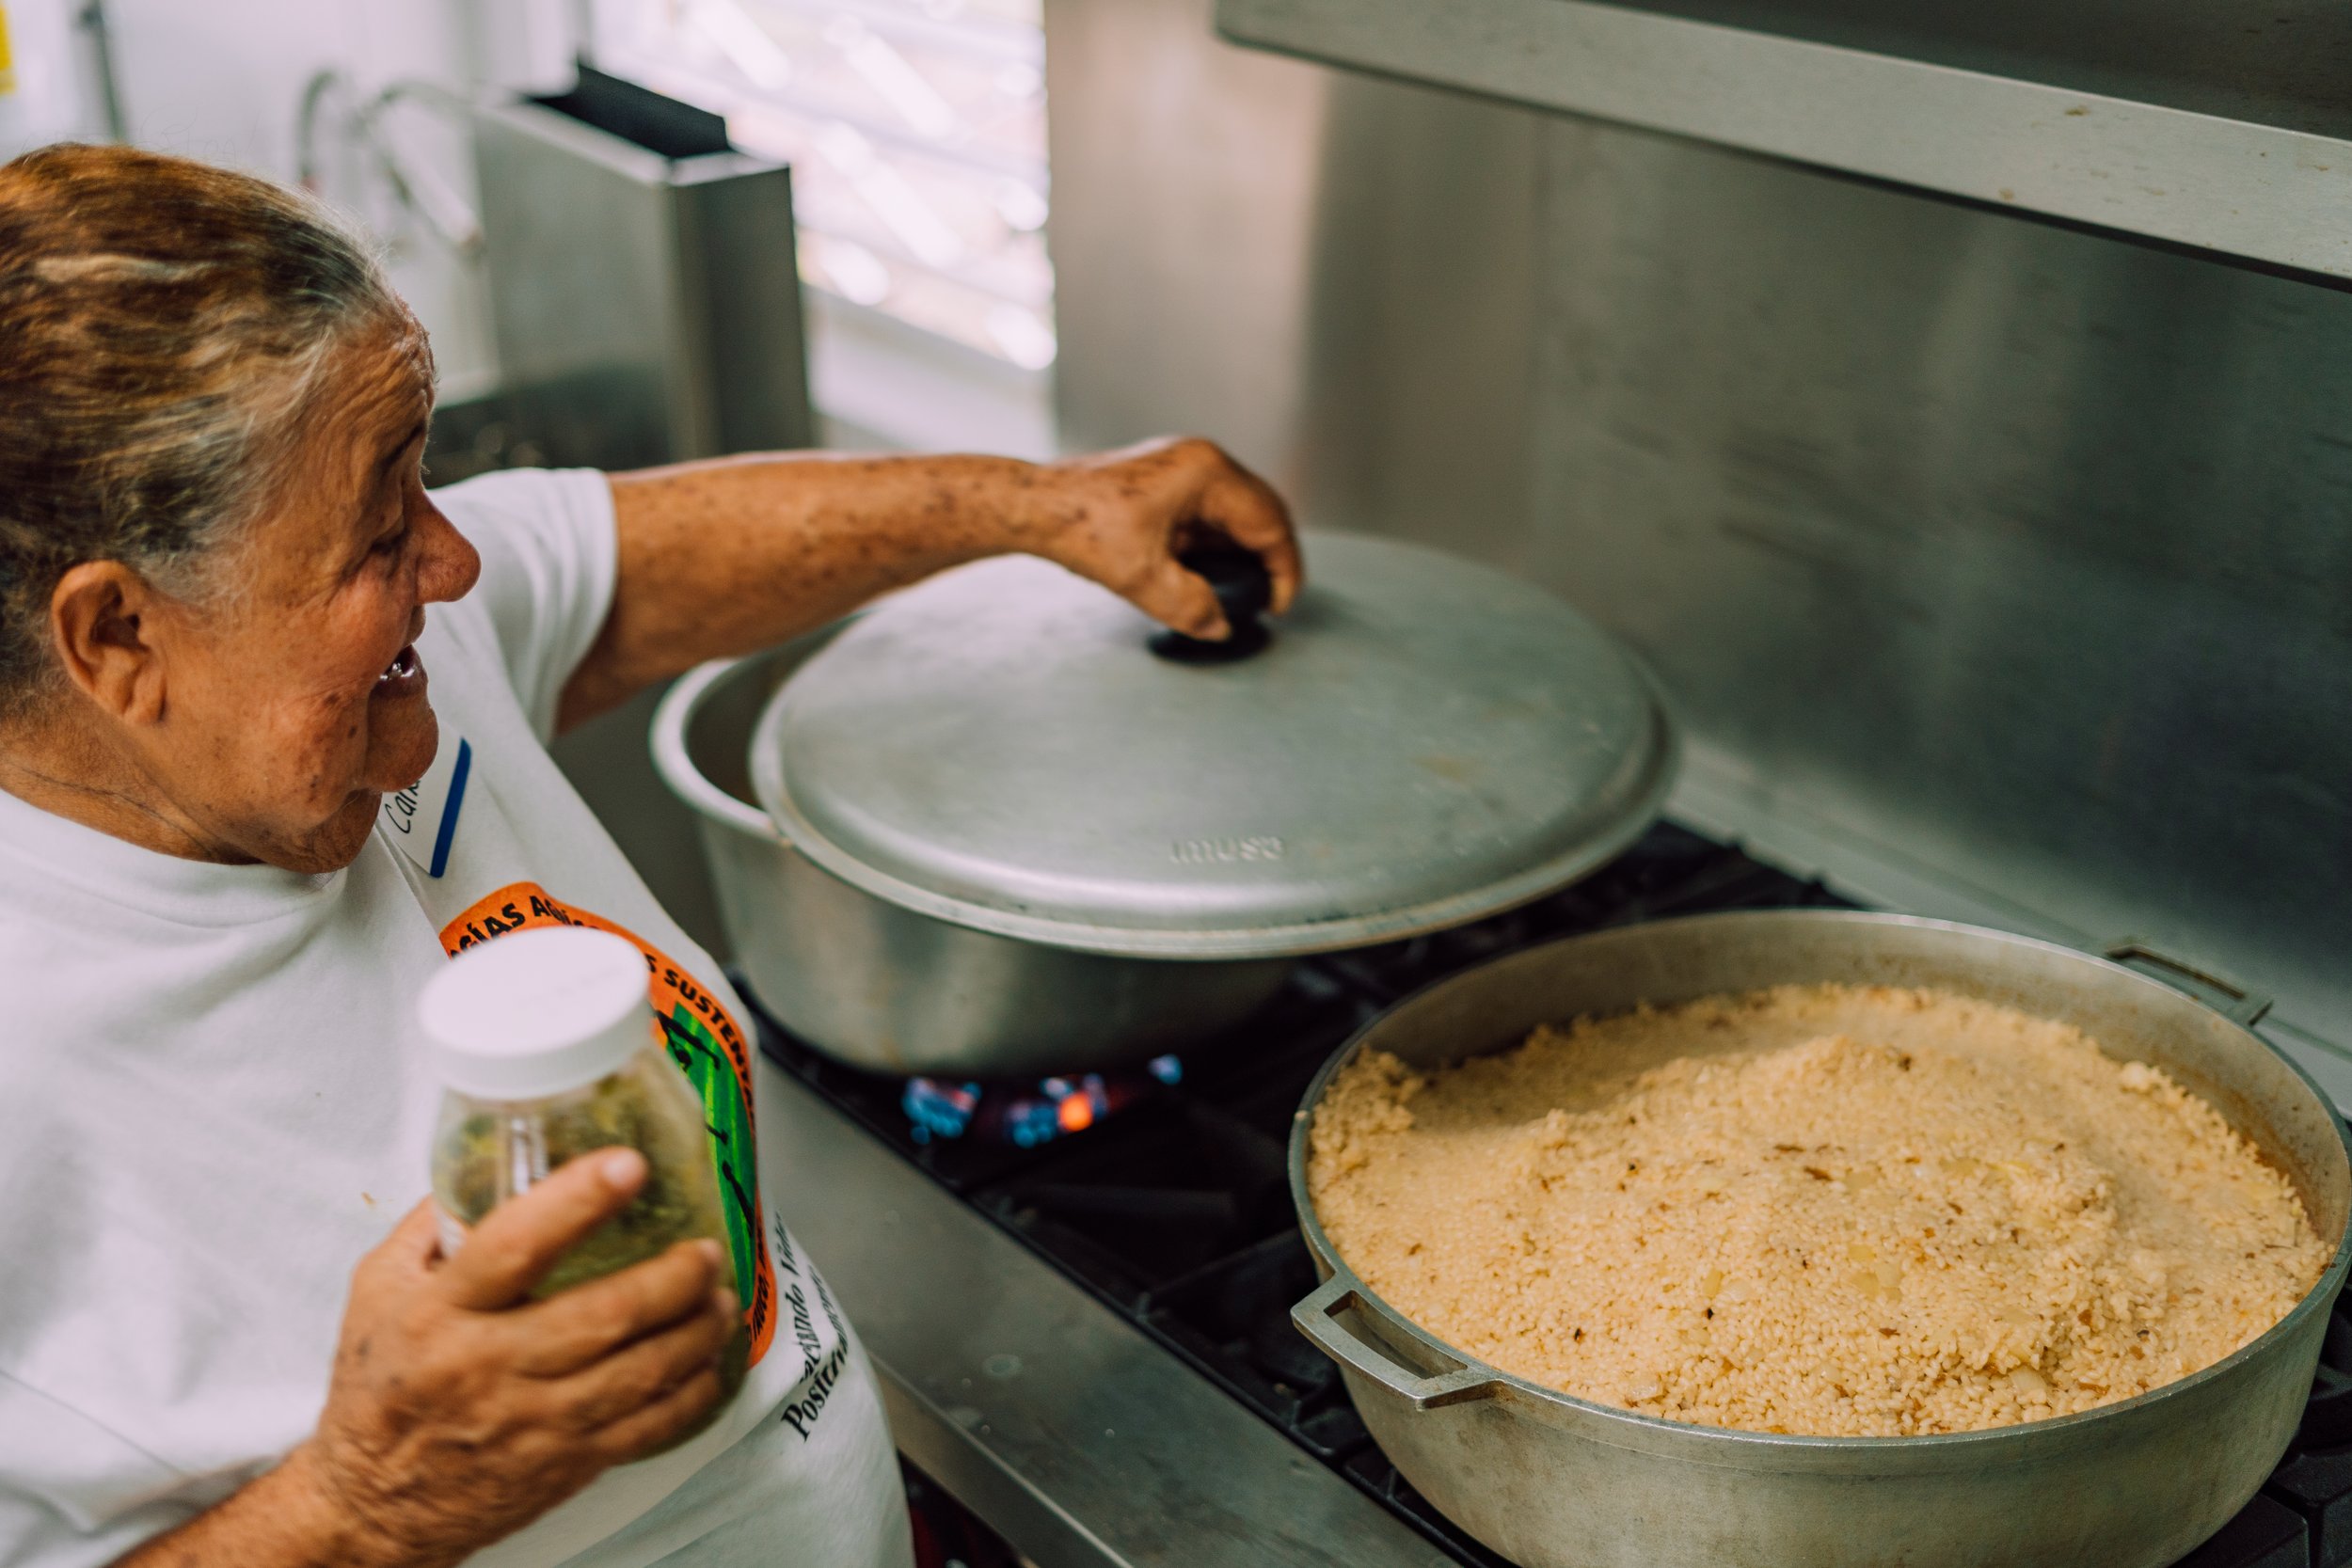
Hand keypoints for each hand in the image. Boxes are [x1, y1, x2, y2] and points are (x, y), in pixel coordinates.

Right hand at [292, 1150, 736, 1567]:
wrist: (372, 1504)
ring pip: (639, 1372)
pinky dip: (691, 1391)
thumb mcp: (377, 1291)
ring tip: (720, 1295)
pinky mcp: (566, 1462)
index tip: (628, 1166)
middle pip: (603, 1314)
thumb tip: (492, 1160)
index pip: (514, 1247)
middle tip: (705, 1247)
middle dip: (672, 1276)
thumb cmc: (379, 1387)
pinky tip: (709, 1359)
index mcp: (441, 1314)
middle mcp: (489, 1366)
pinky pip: (647, 1427)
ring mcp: (534, 1421)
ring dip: (695, 1329)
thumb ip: (432, 1227)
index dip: (577, 1201)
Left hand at [1036, 437, 1302, 639]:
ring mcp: (1185, 467)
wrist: (1035, 506)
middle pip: (1262, 512)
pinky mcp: (1168, 480)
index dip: (1282, 570)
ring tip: (1242, 593)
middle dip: (1271, 560)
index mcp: (1207, 474)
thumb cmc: (1080, 526)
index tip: (1277, 607)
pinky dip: (1219, 544)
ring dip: (1244, 552)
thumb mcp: (1140, 578)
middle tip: (1270, 602)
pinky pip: (1211, 513)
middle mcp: (1202, 461)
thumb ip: (1189, 607)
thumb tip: (1219, 625)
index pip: (1269, 523)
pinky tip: (1210, 575)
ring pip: (1238, 513)